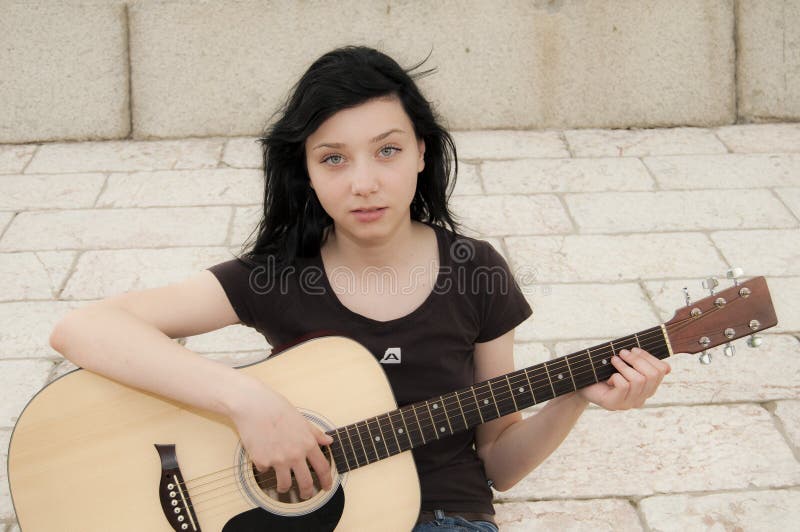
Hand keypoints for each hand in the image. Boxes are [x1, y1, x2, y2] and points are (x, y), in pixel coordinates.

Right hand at [227, 380, 332, 498]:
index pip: (322, 467)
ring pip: (284, 484)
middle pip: (305, 483)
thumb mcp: (302, 419)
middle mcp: (294, 454)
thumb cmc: (277, 408)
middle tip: (306, 495)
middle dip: (307, 493)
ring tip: (283, 487)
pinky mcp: (261, 461)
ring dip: (284, 488)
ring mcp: (278, 460)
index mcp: (307, 443)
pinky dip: (265, 466)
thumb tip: (329, 441)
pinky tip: (263, 457)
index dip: (326, 480)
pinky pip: (265, 470)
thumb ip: (315, 434)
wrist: (254, 406)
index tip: (326, 486)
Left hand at [577, 347, 669, 409]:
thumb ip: (642, 362)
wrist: (580, 381)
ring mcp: (629, 403)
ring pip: (639, 380)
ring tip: (613, 361)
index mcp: (648, 386)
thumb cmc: (603, 369)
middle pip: (652, 375)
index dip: (649, 356)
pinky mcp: (615, 404)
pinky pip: (624, 386)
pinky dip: (616, 375)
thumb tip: (668, 368)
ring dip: (624, 366)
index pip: (662, 370)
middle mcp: (641, 397)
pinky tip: (608, 377)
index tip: (633, 349)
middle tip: (621, 353)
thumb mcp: (624, 362)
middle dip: (637, 359)